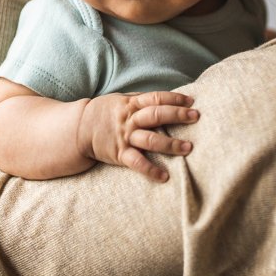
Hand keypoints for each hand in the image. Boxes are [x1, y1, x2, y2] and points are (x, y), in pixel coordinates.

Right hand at [77, 91, 198, 181]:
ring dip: (170, 144)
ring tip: (188, 147)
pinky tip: (164, 176)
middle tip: (196, 117)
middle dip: (178, 115)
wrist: (79, 128)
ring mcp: (125, 137)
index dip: (175, 98)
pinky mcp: (119, 154)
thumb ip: (142, 101)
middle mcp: (130, 120)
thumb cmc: (106, 113)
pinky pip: (137, 162)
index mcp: (132, 104)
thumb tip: (168, 99)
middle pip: (156, 115)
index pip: (156, 98)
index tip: (192, 101)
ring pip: (150, 139)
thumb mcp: (122, 100)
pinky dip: (150, 170)